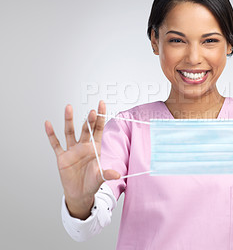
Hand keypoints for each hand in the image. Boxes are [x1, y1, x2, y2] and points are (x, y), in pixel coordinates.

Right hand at [44, 101, 119, 218]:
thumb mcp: (101, 178)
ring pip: (70, 132)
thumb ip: (107, 174)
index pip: (98, 129)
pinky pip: (56, 144)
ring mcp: (72, 150)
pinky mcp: (62, 157)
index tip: (101, 105)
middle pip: (85, 129)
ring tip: (69, 108)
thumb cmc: (92, 183)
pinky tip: (48, 124)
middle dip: (89, 120)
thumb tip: (117, 174)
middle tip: (92, 111)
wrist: (80, 193)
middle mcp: (83, 146)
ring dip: (69, 120)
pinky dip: (51, 135)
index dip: (100, 118)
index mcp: (94, 148)